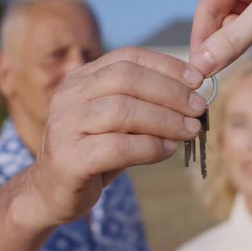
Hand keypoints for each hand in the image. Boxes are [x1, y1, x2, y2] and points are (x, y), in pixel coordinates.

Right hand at [18, 47, 206, 228]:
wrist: (53, 193)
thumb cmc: (94, 152)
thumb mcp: (118, 122)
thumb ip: (144, 104)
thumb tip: (192, 95)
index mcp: (81, 79)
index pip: (127, 58)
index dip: (166, 65)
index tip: (197, 80)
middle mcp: (69, 96)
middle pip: (126, 79)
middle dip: (170, 92)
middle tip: (198, 108)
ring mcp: (65, 126)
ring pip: (122, 110)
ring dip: (165, 120)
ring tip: (190, 130)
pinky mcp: (69, 159)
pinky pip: (117, 147)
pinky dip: (149, 147)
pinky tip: (168, 150)